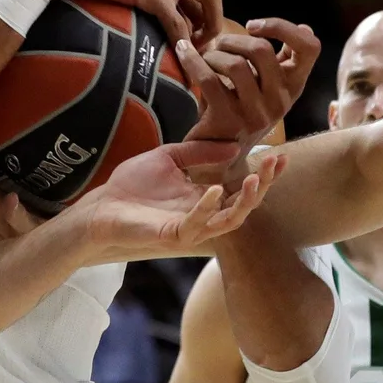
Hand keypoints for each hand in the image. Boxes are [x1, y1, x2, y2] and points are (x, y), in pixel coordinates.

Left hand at [75, 140, 284, 252]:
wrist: (102, 205)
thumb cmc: (133, 185)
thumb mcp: (170, 157)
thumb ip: (200, 152)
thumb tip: (234, 146)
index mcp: (206, 198)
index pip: (243, 189)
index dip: (264, 175)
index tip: (280, 156)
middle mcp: (204, 216)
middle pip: (245, 206)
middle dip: (263, 186)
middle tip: (274, 163)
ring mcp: (190, 228)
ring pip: (229, 221)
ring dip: (245, 201)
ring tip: (255, 179)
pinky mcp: (173, 236)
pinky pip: (197, 225)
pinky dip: (207, 207)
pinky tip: (215, 188)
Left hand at [178, 19, 320, 162]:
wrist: (220, 158)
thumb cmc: (242, 111)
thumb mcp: (267, 86)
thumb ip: (283, 59)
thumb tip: (305, 26)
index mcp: (293, 88)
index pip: (309, 47)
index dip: (283, 27)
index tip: (253, 26)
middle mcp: (280, 101)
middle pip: (262, 50)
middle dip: (234, 39)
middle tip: (220, 45)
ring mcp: (256, 113)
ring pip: (236, 64)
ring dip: (214, 53)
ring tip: (206, 57)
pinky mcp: (229, 121)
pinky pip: (209, 79)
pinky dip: (193, 60)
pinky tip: (184, 52)